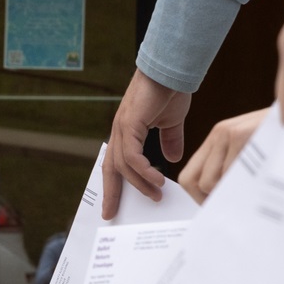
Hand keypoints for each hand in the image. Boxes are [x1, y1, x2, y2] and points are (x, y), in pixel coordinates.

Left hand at [101, 69, 189, 218]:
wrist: (173, 69)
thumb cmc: (170, 89)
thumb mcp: (172, 121)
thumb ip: (170, 140)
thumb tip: (173, 158)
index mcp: (126, 131)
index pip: (115, 164)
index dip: (113, 185)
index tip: (112, 207)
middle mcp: (119, 130)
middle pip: (111, 169)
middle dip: (112, 193)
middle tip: (113, 214)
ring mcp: (122, 127)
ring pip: (123, 165)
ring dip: (140, 183)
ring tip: (156, 194)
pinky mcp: (130, 123)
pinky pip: (133, 155)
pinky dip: (143, 170)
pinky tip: (157, 178)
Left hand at [179, 107, 270, 201]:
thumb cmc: (283, 138)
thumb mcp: (253, 149)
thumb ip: (234, 167)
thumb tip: (222, 201)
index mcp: (217, 139)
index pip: (189, 176)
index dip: (198, 198)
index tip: (216, 207)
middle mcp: (219, 134)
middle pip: (194, 182)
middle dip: (209, 201)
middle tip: (230, 208)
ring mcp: (228, 133)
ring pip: (209, 182)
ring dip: (227, 194)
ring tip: (247, 194)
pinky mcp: (241, 134)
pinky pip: (229, 174)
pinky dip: (240, 186)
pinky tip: (257, 185)